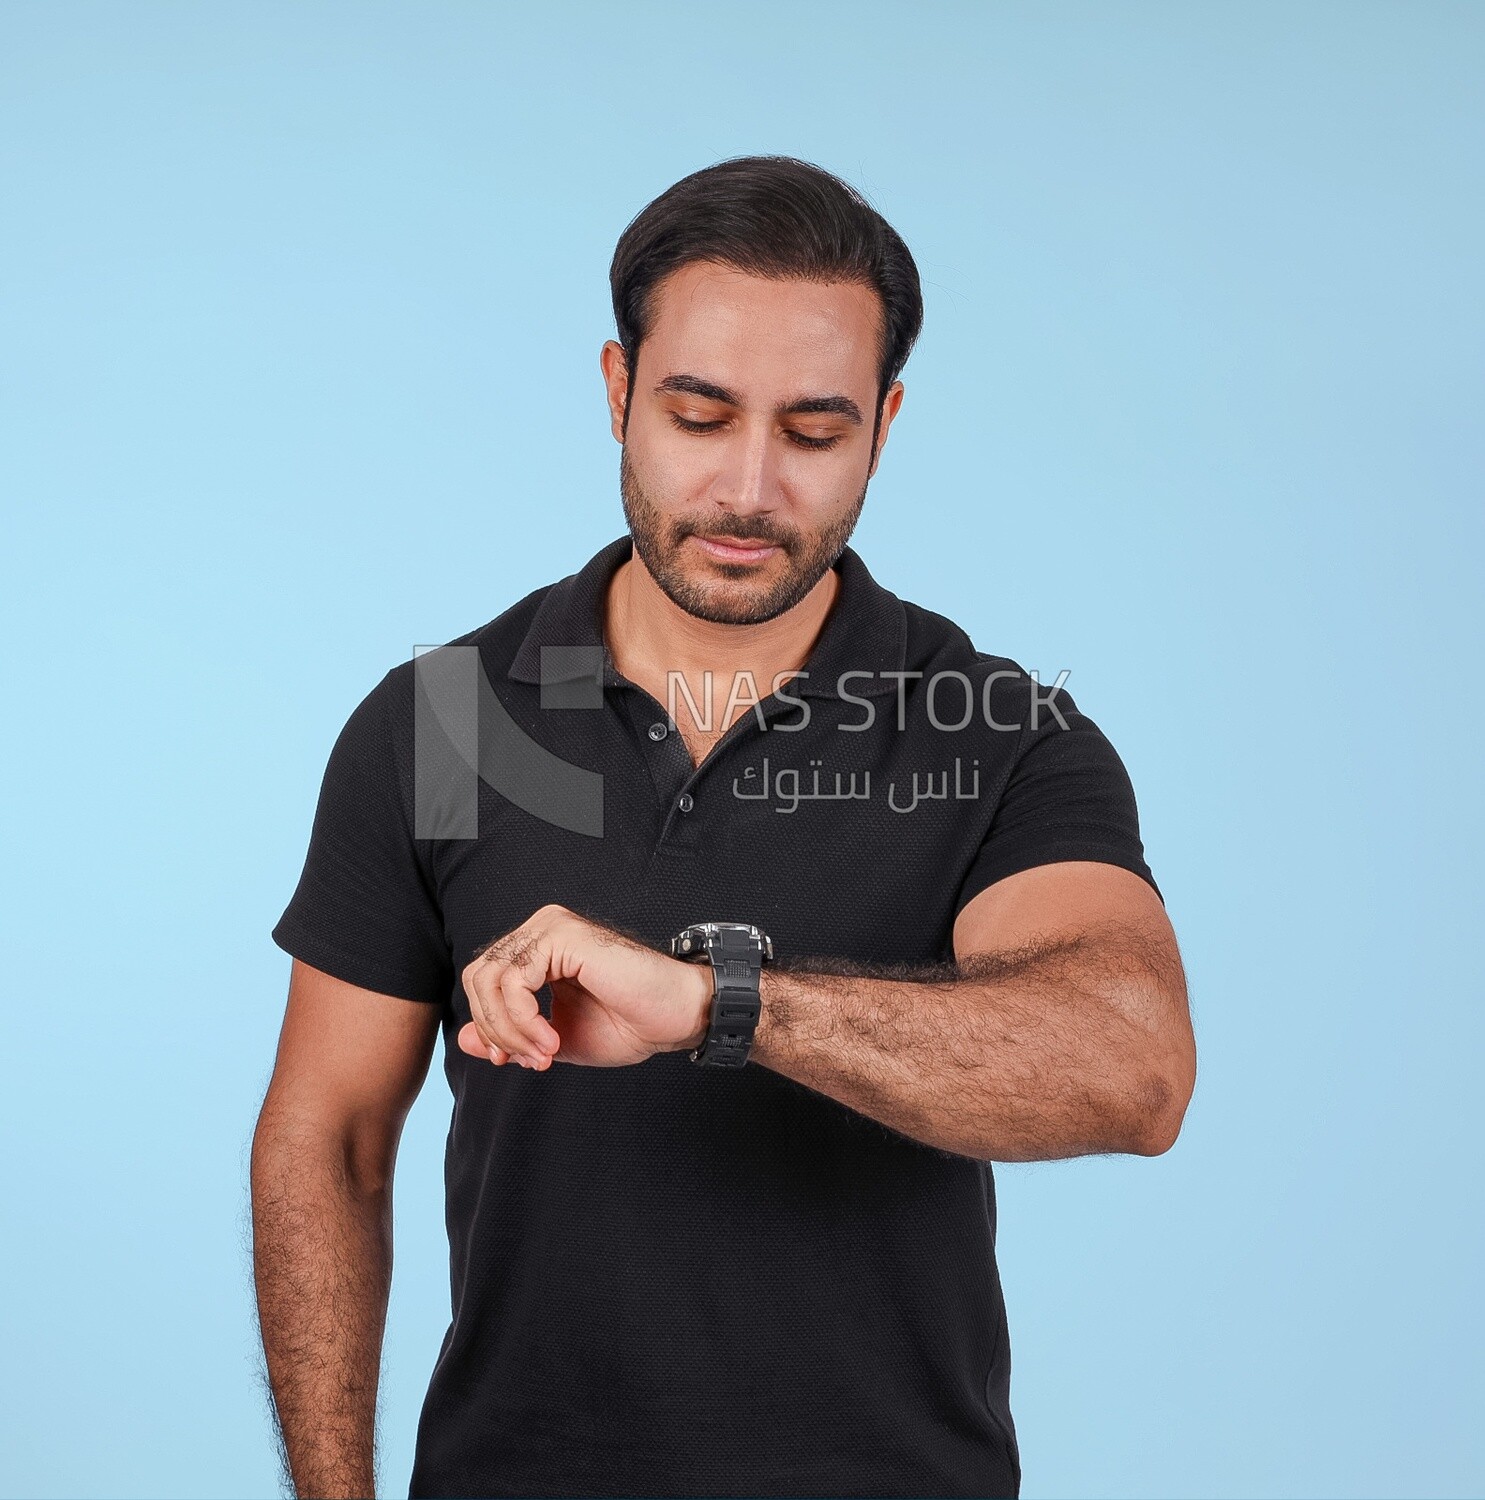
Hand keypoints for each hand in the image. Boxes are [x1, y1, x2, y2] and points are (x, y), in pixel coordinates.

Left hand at [455, 903, 713, 1069]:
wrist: (677, 1016)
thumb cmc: (627, 1023)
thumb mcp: (552, 1038)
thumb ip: (510, 1035)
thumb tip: (465, 1038)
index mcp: (537, 948)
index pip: (483, 982)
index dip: (489, 1025)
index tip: (511, 1059)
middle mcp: (541, 929)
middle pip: (478, 979)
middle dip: (497, 1029)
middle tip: (531, 1059)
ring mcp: (551, 927)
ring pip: (490, 980)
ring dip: (511, 1029)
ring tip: (545, 1053)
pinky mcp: (563, 936)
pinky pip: (514, 981)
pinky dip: (524, 1020)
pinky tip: (552, 1040)